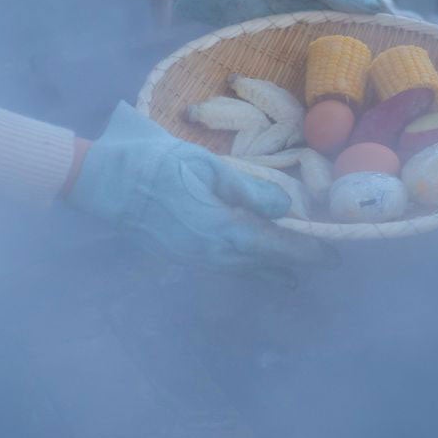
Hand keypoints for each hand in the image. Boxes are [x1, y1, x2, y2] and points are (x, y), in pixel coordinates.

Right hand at [66, 103, 334, 275]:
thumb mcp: (207, 167)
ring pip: (241, 268)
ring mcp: (194, 258)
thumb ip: (249, 191)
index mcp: (224, 230)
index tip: (332, 257)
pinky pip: (222, 265)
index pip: (276, 247)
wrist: (105, 184)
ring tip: (290, 272)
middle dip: (292, 264)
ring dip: (268, 269)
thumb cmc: (156, 166)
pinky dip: (244, 266)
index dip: (306, 253)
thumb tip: (286, 210)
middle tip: (320, 264)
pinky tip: (248, 262)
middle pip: (262, 264)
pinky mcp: (180, 255)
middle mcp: (213, 253)